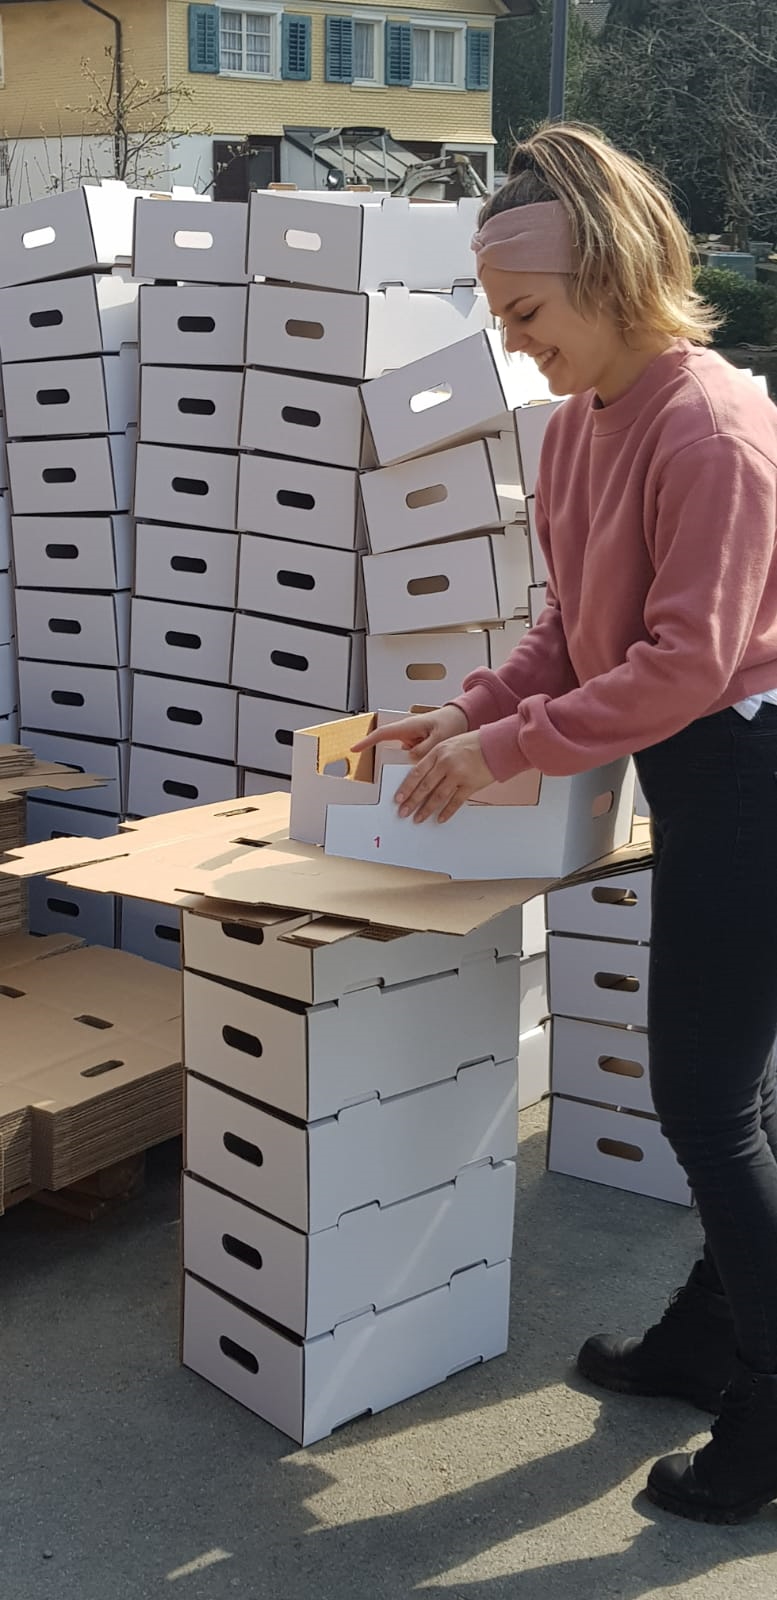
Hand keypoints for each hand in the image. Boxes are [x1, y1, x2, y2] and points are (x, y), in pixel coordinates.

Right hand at [351, 704, 466, 759]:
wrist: (460, 717)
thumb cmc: (450, 722)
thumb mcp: (439, 737)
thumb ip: (424, 748)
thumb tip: (410, 757)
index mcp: (408, 726)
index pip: (382, 734)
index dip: (367, 741)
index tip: (354, 749)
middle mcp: (407, 732)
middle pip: (389, 746)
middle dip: (390, 758)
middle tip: (386, 769)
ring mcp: (411, 738)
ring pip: (401, 753)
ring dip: (407, 761)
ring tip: (420, 761)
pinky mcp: (416, 744)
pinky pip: (410, 755)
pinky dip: (415, 761)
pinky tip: (426, 763)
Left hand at [396, 731, 495, 823]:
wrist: (496, 744)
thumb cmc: (473, 744)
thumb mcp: (449, 745)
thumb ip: (435, 759)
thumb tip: (421, 778)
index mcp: (438, 752)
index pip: (417, 772)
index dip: (406, 787)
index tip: (398, 798)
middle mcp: (446, 763)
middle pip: (424, 786)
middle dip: (412, 802)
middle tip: (403, 812)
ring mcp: (458, 774)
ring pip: (438, 796)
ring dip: (426, 810)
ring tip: (418, 819)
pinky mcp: (470, 784)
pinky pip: (455, 802)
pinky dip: (446, 812)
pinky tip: (439, 818)